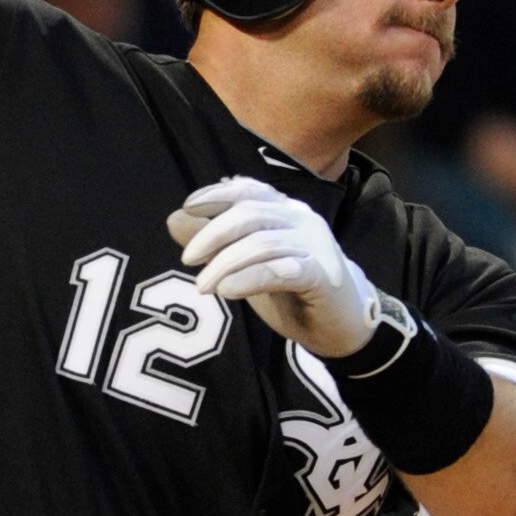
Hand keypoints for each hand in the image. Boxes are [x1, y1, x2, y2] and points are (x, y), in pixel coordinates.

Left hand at [167, 177, 402, 363]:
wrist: (342, 324)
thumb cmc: (292, 290)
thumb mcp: (247, 264)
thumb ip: (214, 242)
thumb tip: (173, 219)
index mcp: (285, 211)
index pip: (248, 191)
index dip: (217, 195)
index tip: (188, 207)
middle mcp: (301, 221)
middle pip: (251, 213)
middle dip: (213, 234)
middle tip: (187, 259)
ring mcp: (314, 247)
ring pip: (262, 243)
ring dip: (226, 264)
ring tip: (203, 286)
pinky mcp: (322, 277)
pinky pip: (281, 270)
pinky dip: (250, 278)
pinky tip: (227, 290)